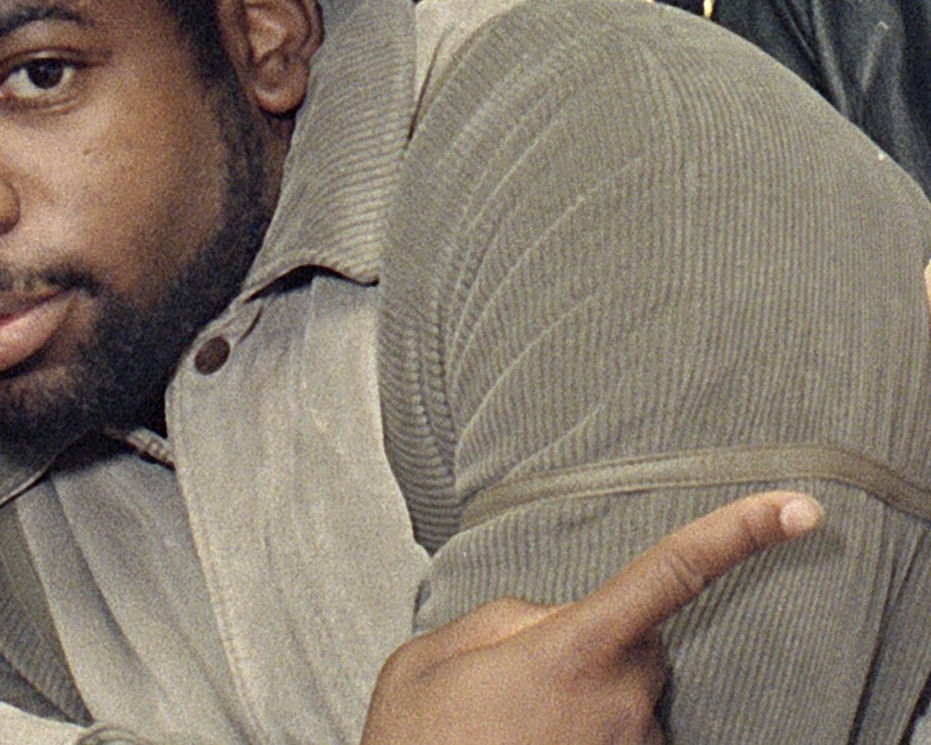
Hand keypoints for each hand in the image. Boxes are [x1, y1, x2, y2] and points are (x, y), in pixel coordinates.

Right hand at [361, 491, 823, 744]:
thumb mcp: (429, 659)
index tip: (800, 508)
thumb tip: (547, 622)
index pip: (671, 573)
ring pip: (626, 695)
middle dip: (587, 641)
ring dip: (580, 699)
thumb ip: (501, 619)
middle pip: (635, 640)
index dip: (740, 533)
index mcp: (572, 652)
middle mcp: (622, 704)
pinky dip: (582, 736)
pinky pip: (620, 738)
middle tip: (514, 679)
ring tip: (512, 729)